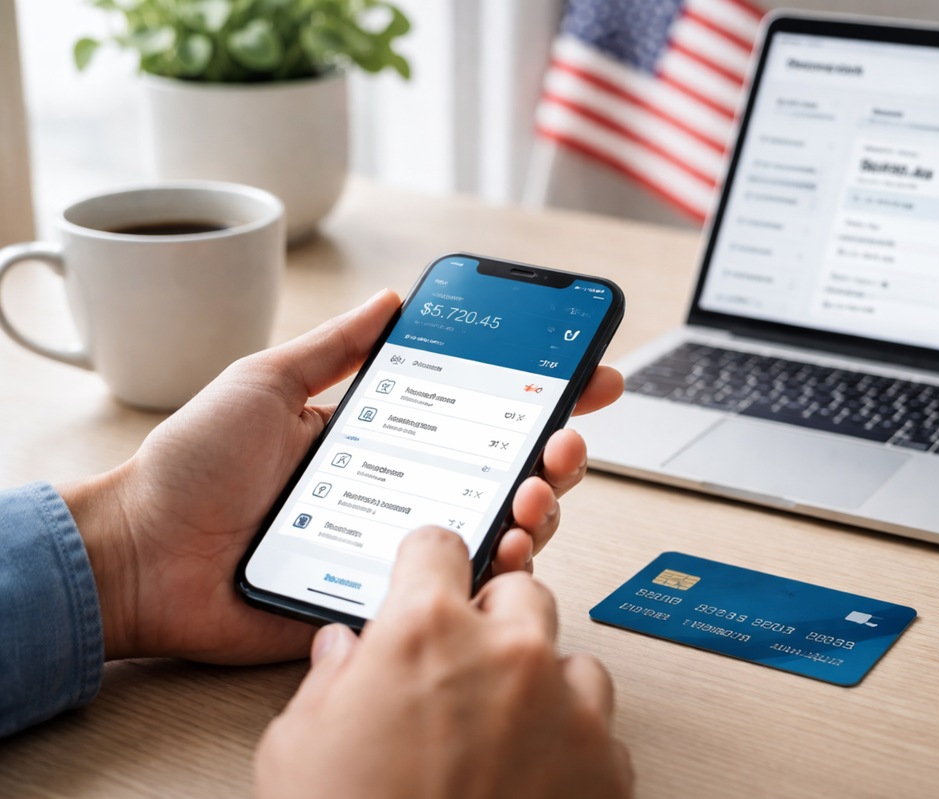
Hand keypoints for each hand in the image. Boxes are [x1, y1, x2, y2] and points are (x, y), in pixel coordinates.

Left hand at [59, 290, 623, 662]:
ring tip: (533, 493)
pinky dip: (497, 570)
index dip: (543, 396)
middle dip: (558, 453)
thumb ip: (333, 347)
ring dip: (538, 508)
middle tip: (564, 440)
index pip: (482, 414)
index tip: (591, 378)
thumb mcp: (266, 383)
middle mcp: (405, 492)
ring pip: (500, 531)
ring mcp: (399, 548)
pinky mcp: (384, 600)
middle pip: (508, 473)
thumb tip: (392, 300)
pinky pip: (458, 591)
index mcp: (385, 439)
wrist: (141, 554)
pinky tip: (506, 547)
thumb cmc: (192, 466)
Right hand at [255, 528, 633, 798]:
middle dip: (492, 621)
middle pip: (519, 592)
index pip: (438, 548)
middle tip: (462, 670)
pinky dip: (571, 746)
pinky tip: (530, 777)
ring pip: (571, 659)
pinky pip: (599, 730)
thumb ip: (328, 681)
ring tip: (500, 736)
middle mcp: (507, 655)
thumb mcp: (299, 750)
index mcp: (425, 633)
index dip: (426, 564)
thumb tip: (342, 651)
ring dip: (540, 684)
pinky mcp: (607, 767)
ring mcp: (567, 709)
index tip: (429, 576)